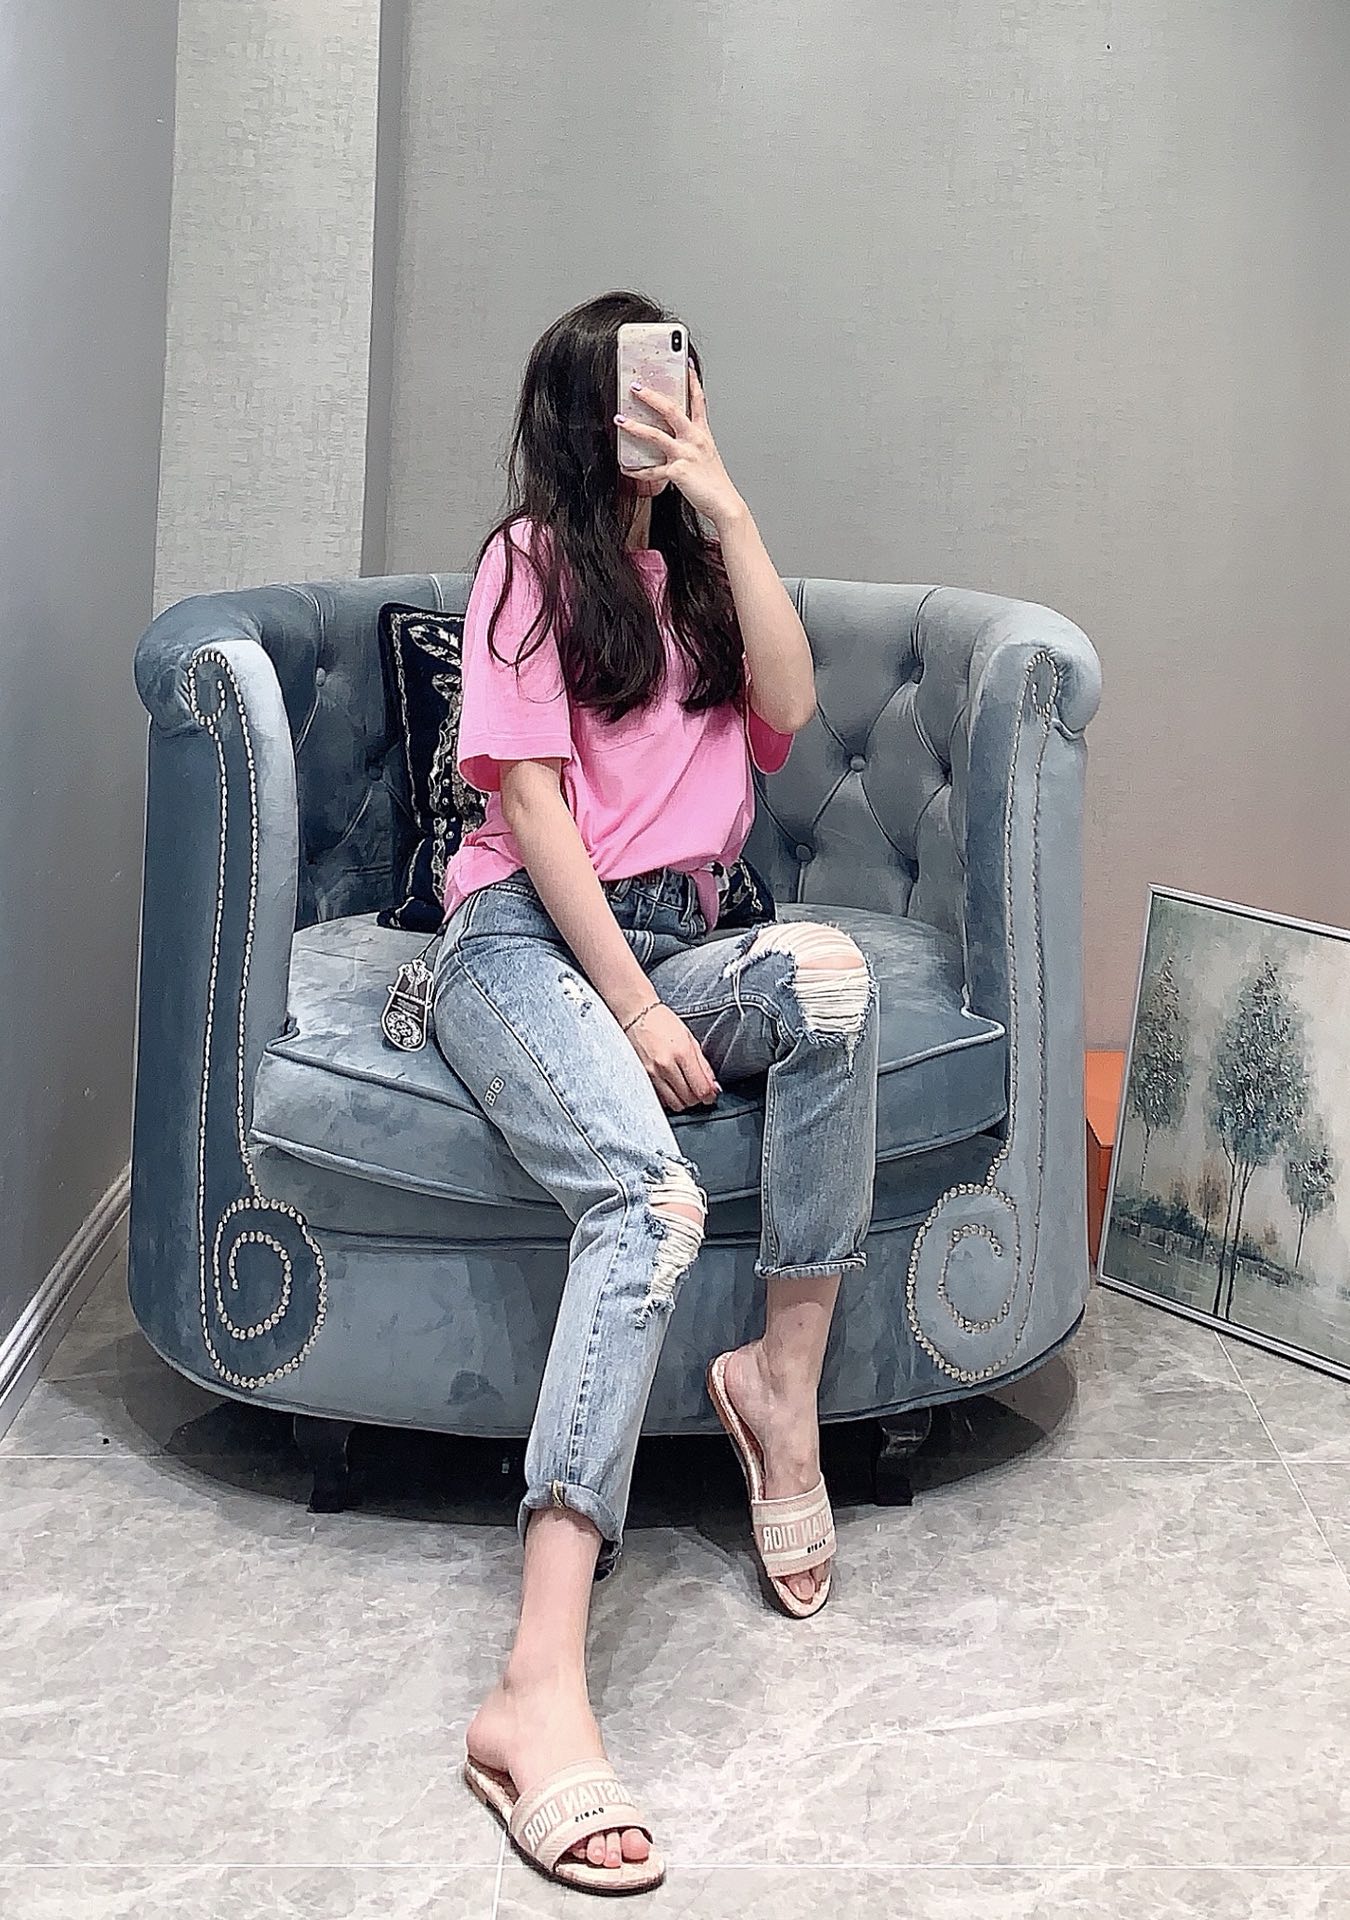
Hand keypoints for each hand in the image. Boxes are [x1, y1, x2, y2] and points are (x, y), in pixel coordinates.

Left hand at [614, 363, 745, 530]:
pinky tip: (626, 469)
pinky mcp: (677, 471)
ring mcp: (685, 454)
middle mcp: (694, 439)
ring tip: (619, 420)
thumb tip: (668, 435)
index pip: (698, 400)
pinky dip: (637, 471)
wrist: (724, 503)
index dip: (692, 380)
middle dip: (651, 396)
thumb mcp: (706, 455)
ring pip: (656, 435)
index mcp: (703, 433)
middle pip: (671, 410)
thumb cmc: (714, 482)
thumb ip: (690, 442)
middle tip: (635, 386)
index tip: (685, 364)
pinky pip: (652, 470)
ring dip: (635, 426)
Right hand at [625, 1003, 720, 1112]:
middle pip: (688, 1099)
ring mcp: (651, 1073)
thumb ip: (703, 1064)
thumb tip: (713, 1086)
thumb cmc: (662, 1022)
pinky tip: (669, 1085)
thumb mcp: (689, 1038)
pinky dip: (668, 1097)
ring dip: (683, 1100)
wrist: (635, 1015)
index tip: (710, 1095)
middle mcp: (665, 1065)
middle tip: (697, 1089)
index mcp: (681, 1052)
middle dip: (697, 1098)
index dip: (709, 1096)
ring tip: (684, 1088)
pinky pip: (660, 1099)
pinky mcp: (640, 1078)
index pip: (701, 1088)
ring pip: (674, 1103)